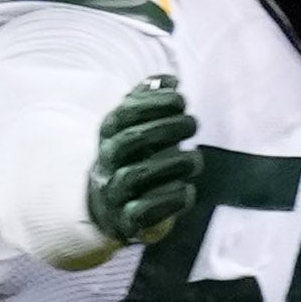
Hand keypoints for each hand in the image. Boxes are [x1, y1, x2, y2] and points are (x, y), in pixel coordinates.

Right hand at [86, 74, 199, 246]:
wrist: (108, 210)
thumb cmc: (134, 160)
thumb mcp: (136, 129)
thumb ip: (150, 102)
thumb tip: (168, 80)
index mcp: (108, 136)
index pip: (123, 114)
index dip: (153, 103)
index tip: (180, 99)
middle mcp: (106, 162)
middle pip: (128, 141)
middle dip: (164, 129)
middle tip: (193, 123)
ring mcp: (113, 193)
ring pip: (134, 175)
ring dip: (171, 163)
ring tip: (194, 158)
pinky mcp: (126, 221)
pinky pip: (142, 211)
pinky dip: (168, 200)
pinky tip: (187, 189)